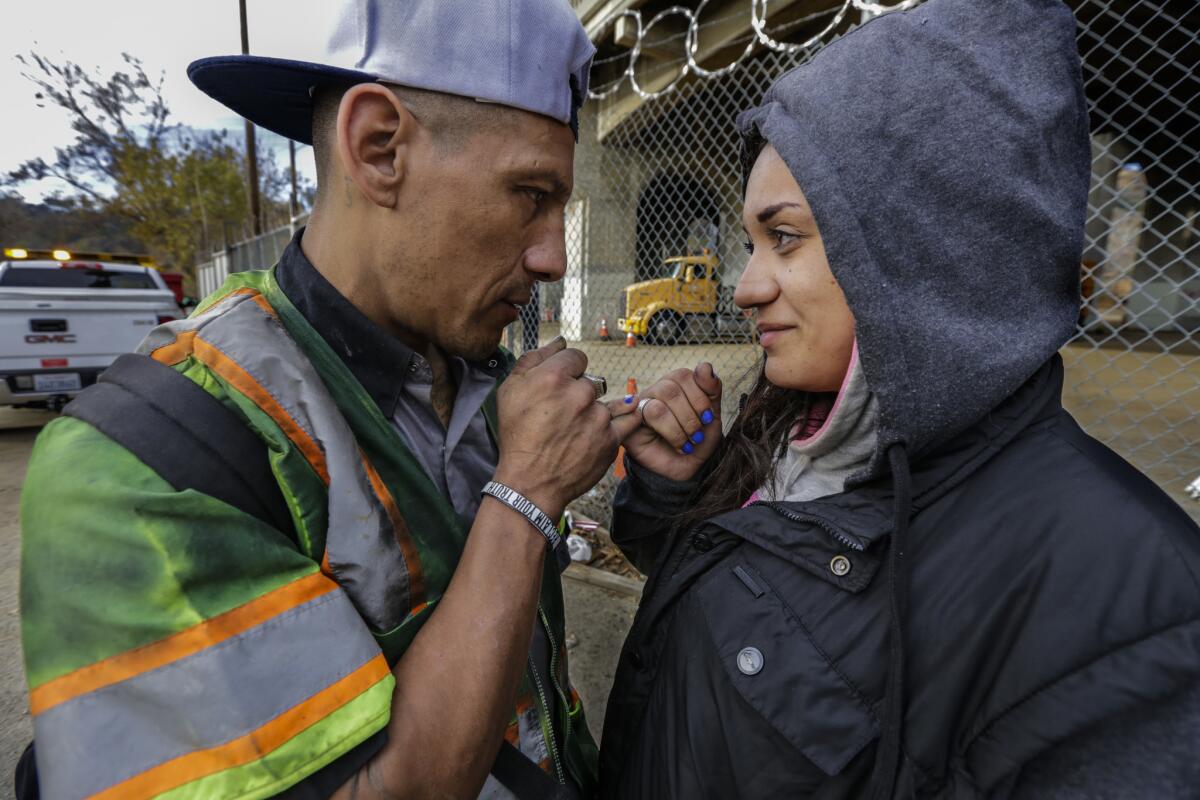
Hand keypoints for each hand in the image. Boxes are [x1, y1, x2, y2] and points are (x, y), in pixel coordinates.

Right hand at [494, 338, 639, 517]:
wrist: (530, 482)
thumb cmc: (517, 435)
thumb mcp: (510, 391)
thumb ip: (534, 359)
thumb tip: (559, 341)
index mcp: (553, 377)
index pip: (576, 357)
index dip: (567, 371)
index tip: (559, 387)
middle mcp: (579, 394)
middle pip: (591, 381)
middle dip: (579, 393)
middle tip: (563, 414)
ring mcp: (598, 418)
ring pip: (606, 401)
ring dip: (595, 411)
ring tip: (577, 430)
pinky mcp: (611, 439)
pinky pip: (627, 421)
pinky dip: (620, 422)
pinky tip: (608, 427)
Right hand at [624, 363, 721, 481]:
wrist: (686, 470)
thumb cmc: (698, 441)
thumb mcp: (712, 415)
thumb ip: (711, 389)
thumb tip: (704, 367)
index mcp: (677, 385)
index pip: (685, 374)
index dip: (700, 394)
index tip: (708, 416)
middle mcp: (658, 390)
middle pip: (672, 385)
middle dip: (692, 412)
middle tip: (699, 433)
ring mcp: (642, 404)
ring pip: (662, 398)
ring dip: (682, 423)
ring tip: (689, 441)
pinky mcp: (631, 421)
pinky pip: (650, 413)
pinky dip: (672, 431)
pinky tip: (679, 444)